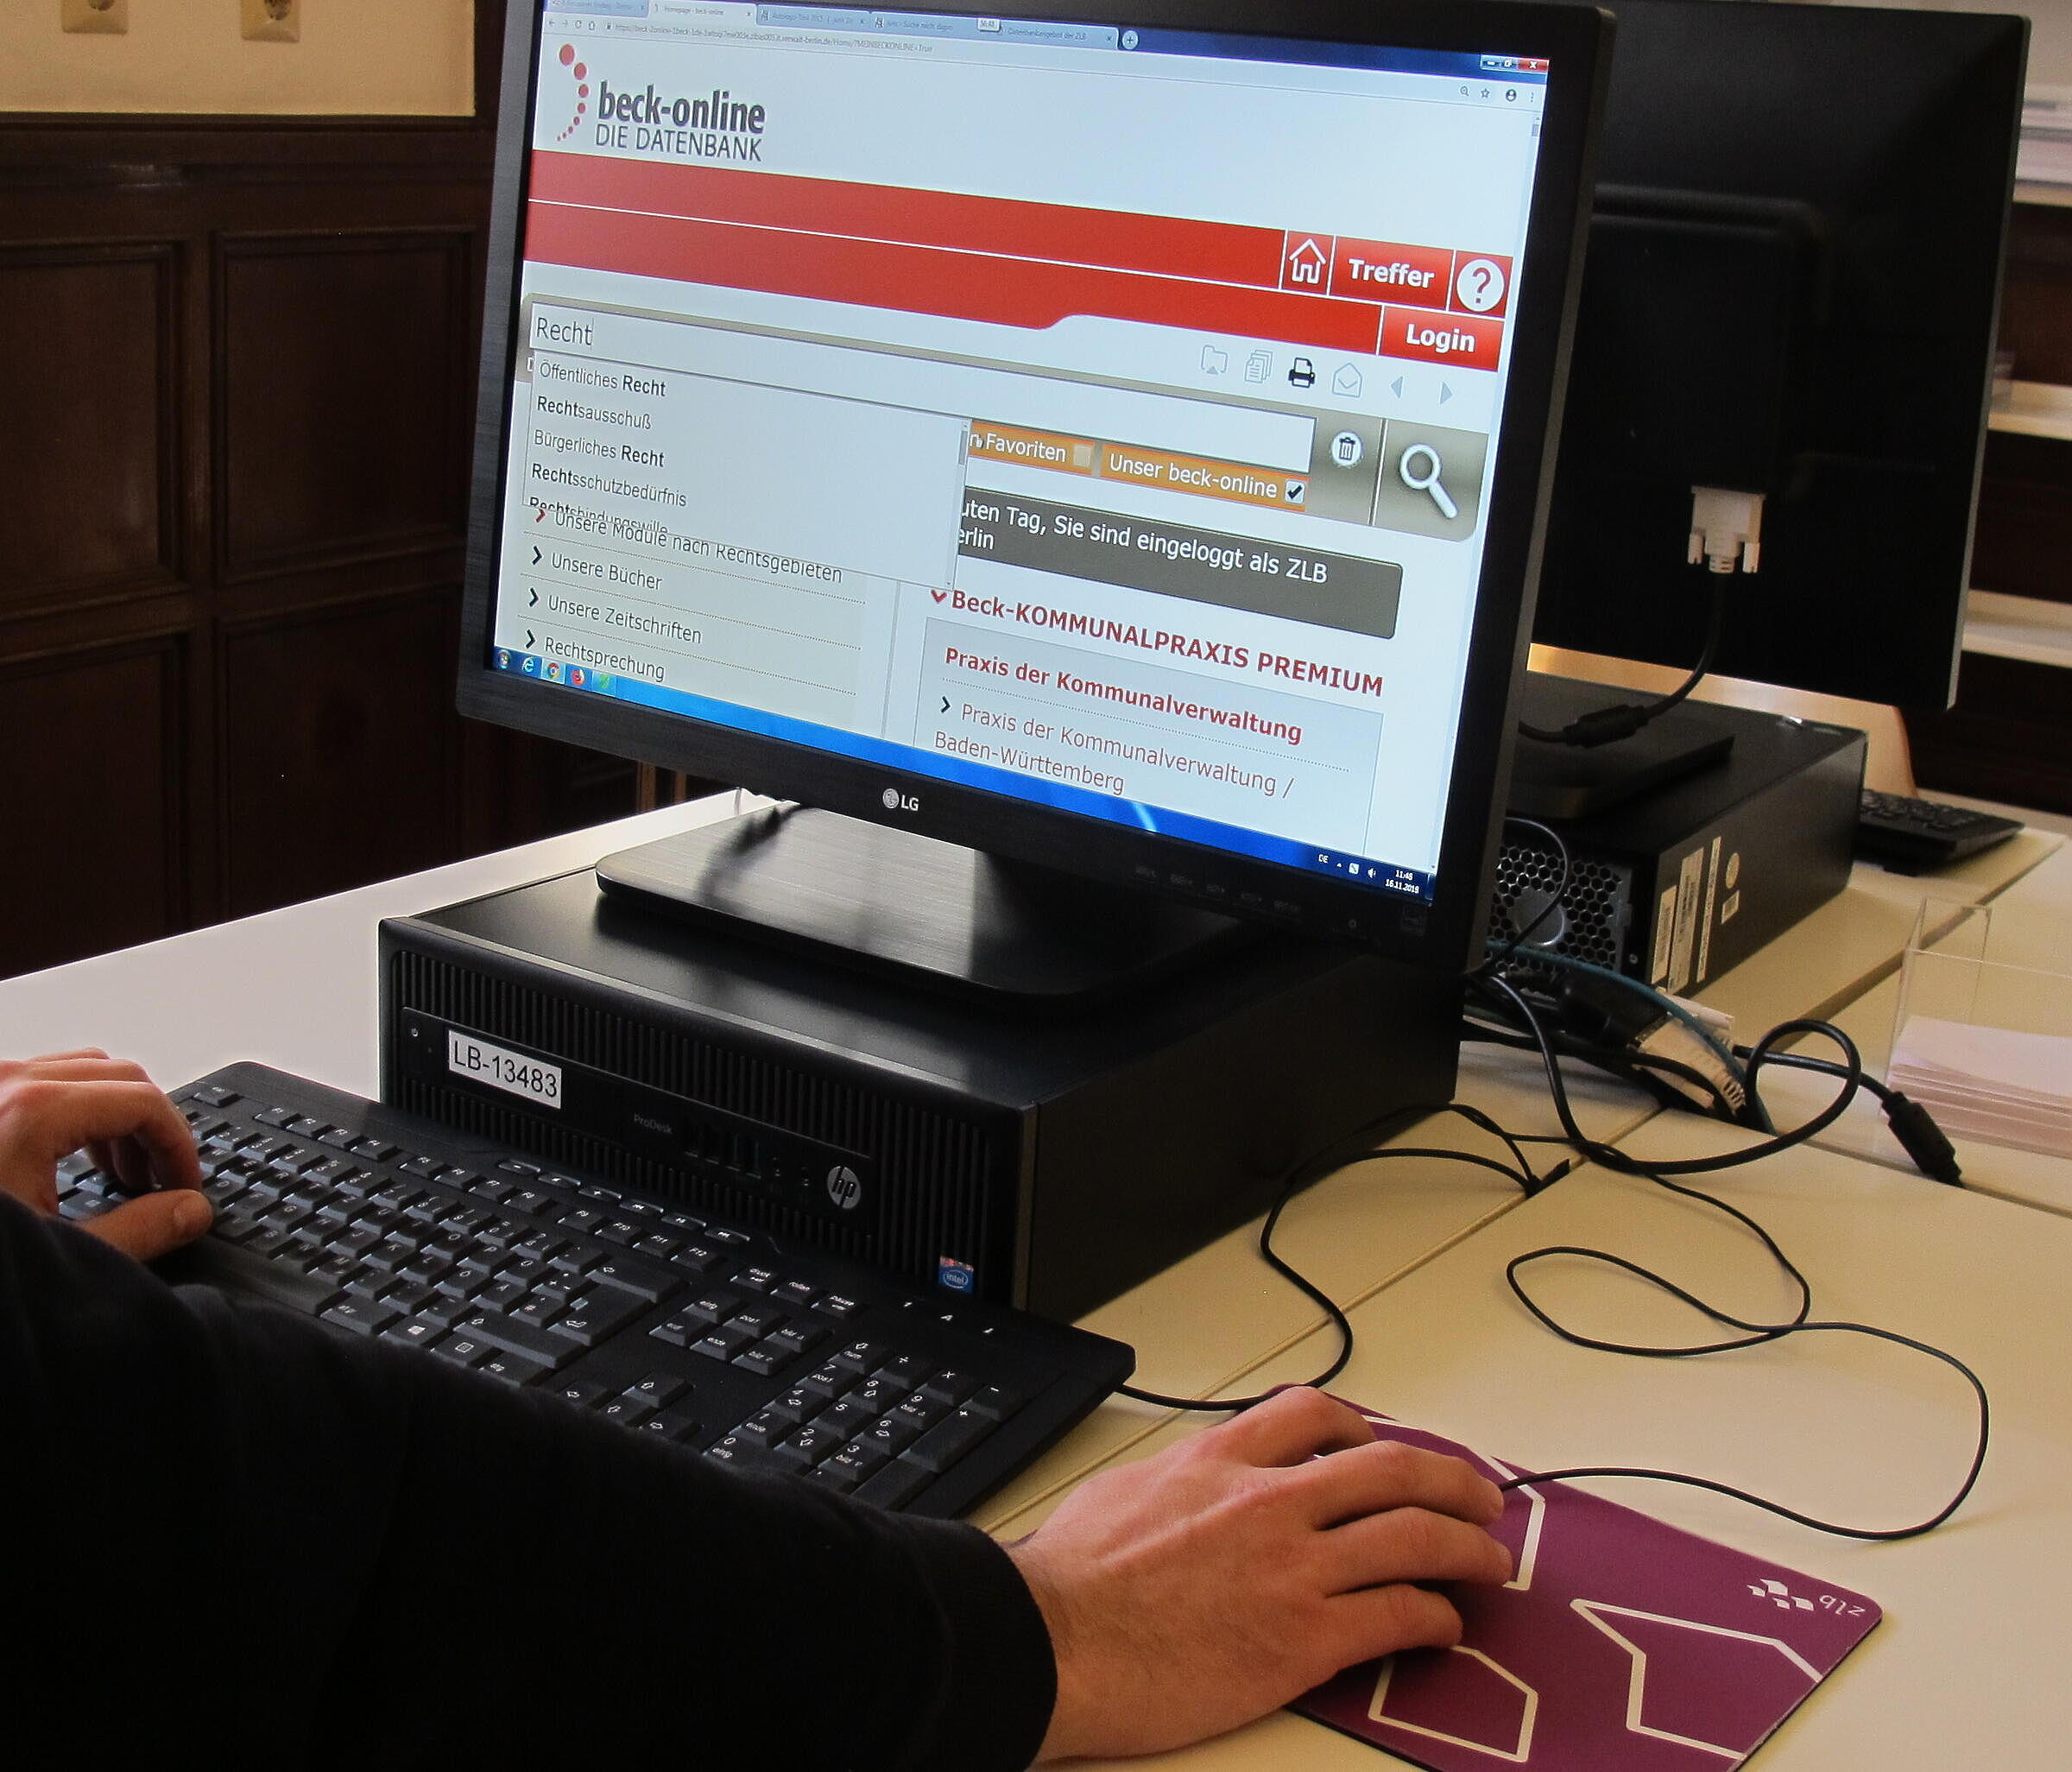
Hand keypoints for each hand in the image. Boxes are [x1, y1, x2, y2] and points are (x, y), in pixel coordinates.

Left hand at [0, 1049, 208, 1260]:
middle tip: (162, 1180)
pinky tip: (74, 1153)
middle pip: (122, 1076)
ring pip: (85, 1069)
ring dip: (118, 1112)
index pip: (146, 1102)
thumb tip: (191, 1212)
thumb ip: (135, 1231)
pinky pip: (44, 1078)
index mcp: (33, 1111)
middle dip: (156, 1127)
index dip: (179, 1146)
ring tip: (121, 1170)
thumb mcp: (54, 1249)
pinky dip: (77, 1106)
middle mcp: (9, 1081)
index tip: (185, 1185)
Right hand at [1007, 1386, 1510, 1762]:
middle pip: (1391, 1468)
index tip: (1385, 1447)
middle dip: (1451, 1478)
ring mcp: (1293, 1569)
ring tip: (1490, 1561)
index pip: (1315, 1415)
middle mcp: (1268, 1501)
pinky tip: (1445, 1627)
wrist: (1056, 1641)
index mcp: (1220, 1460)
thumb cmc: (1072, 1579)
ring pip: (1414, 1537)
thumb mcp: (1127, 1491)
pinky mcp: (1304, 1639)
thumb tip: (1195, 1486)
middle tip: (1480, 1497)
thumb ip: (1182, 1481)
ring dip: (1468, 1548)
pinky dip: (1436, 1618)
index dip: (1367, 1428)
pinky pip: (1398, 1616)